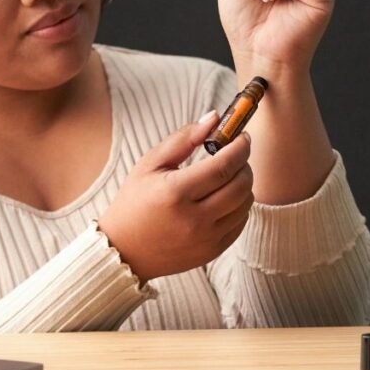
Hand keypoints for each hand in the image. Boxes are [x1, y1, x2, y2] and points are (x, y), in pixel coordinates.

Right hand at [98, 113, 254, 282]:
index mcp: (175, 193)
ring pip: (245, 204)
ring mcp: (206, 239)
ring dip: (243, 184)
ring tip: (228, 175)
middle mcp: (194, 219)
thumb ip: (183, 139)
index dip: (239, 148)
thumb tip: (214, 118)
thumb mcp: (149, 165)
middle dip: (244, 164)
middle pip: (240, 186)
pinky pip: (240, 223)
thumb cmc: (134, 202)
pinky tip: (224, 197)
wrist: (124, 251)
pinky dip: (239, 206)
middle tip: (236, 154)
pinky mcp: (212, 251)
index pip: (223, 166)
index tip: (242, 137)